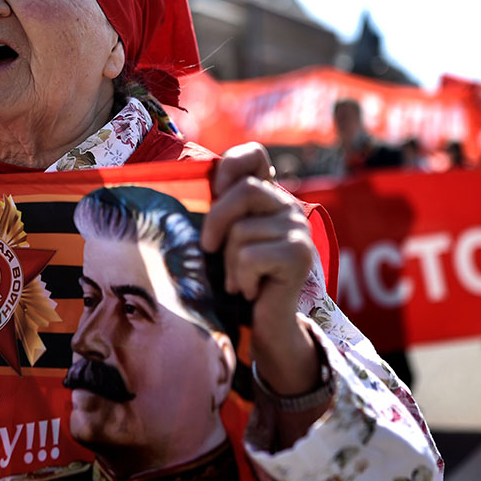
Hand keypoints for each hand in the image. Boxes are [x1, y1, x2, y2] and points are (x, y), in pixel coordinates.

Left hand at [201, 143, 318, 397]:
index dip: (231, 164)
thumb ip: (217, 213)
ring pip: (242, 231)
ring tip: (238, 281)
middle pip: (244, 190)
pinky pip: (251, 256)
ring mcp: (298, 229)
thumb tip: (180, 191)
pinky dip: (241, 278)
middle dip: (217, 221)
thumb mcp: (223, 241)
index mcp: (267, 198)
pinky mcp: (300, 254)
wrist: (265, 326)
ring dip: (229, 263)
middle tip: (209, 249)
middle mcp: (288, 207)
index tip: (216, 192)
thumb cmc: (237, 281)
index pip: (254, 155)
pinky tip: (250, 291)